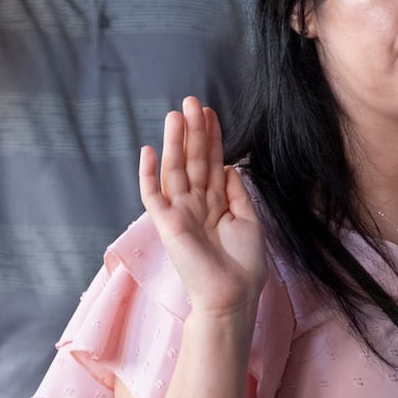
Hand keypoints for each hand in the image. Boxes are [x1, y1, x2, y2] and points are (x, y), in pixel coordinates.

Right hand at [140, 97, 267, 317]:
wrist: (233, 296)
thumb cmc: (244, 265)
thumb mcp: (249, 220)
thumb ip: (236, 192)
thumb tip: (229, 165)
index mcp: (215, 202)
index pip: (211, 162)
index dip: (212, 138)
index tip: (212, 112)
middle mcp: (195, 203)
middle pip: (192, 160)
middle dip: (193, 131)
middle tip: (192, 101)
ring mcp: (179, 212)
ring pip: (174, 169)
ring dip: (174, 142)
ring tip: (175, 114)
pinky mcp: (166, 224)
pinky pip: (152, 195)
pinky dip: (148, 173)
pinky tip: (149, 150)